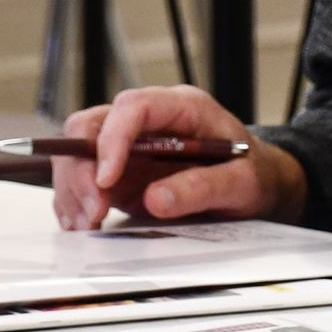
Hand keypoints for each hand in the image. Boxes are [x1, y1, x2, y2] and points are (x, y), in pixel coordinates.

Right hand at [50, 84, 305, 229]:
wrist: (258, 183)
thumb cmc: (252, 173)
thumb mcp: (242, 182)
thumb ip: (204, 187)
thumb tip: (156, 199)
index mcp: (184, 107)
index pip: (134, 107)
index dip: (112, 139)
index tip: (106, 179)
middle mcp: (150, 120)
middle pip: (92, 126)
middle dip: (83, 170)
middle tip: (93, 212)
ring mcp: (130, 144)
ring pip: (78, 152)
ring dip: (74, 189)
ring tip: (88, 224)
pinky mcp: (119, 171)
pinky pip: (82, 178)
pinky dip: (75, 201)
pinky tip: (84, 223)